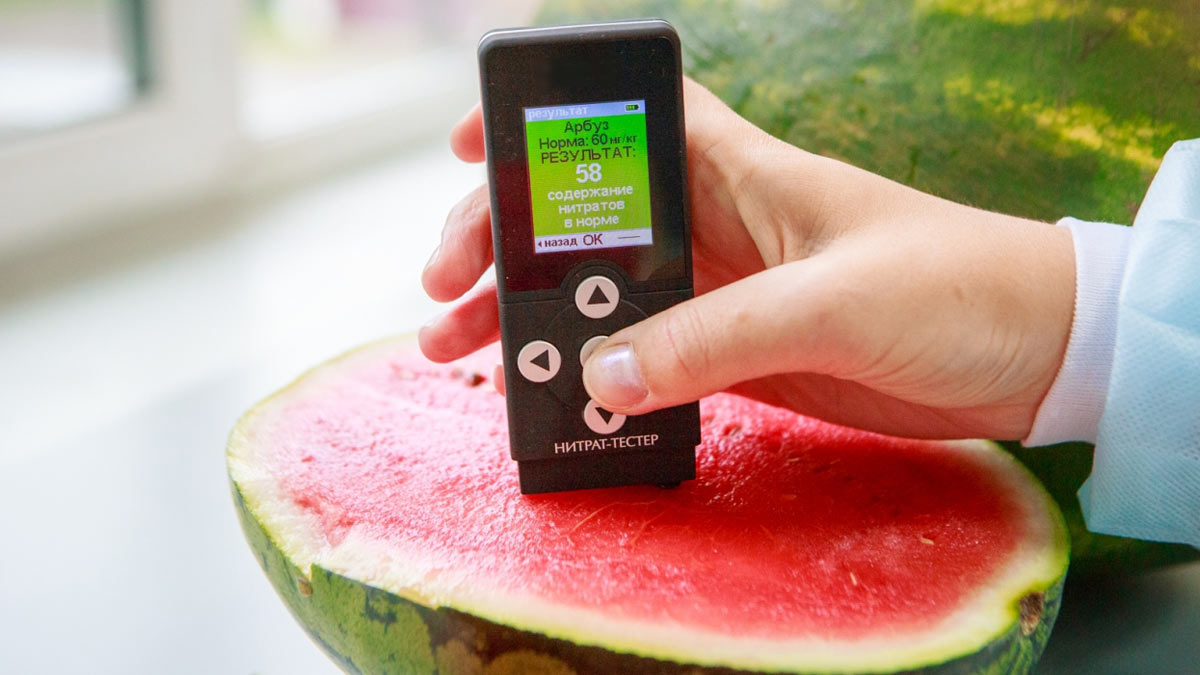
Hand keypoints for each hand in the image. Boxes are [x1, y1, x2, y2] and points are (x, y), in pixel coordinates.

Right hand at [420, 78, 1074, 439]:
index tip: (468, 146)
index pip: (627, 120)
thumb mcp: (829, 305)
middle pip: (582, 215)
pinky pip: (639, 359)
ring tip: (457, 349)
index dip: (544, 121)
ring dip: (530, 315)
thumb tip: (598, 376)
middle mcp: (715, 226)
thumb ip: (712, 338)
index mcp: (739, 174)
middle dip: (504, 239)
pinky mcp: (732, 356)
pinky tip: (550, 397)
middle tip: (447, 283)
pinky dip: (590, 375)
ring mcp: (719, 294)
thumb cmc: (952, 289)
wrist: (1031, 356)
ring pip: (597, 291)